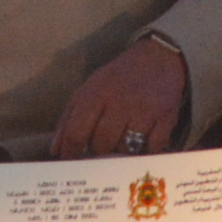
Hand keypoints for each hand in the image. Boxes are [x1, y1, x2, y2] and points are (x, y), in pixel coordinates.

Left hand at [50, 35, 190, 160]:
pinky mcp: (165, 117)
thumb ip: (69, 119)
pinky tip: (144, 142)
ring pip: (125, 150)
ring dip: (122, 151)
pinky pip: (151, 149)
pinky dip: (146, 151)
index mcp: (96, 93)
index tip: (70, 162)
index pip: (76, 132)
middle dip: (99, 150)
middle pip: (101, 145)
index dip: (70, 152)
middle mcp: (120, 102)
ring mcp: (144, 110)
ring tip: (124, 139)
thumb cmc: (118, 79)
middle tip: (103, 145)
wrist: (159, 59)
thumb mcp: (89, 89)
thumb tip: (56, 150)